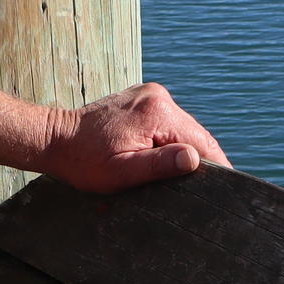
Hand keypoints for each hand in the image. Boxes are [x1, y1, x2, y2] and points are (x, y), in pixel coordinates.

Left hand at [0, 83, 229, 193]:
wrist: (55, 138)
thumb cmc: (85, 161)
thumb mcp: (122, 171)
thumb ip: (160, 164)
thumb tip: (195, 159)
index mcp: (157, 112)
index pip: (201, 141)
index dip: (216, 166)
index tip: (228, 186)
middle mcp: (156, 97)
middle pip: (193, 132)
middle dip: (199, 159)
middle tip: (210, 189)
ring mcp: (148, 94)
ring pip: (180, 128)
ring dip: (182, 149)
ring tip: (187, 177)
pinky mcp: (140, 98)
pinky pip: (165, 122)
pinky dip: (168, 140)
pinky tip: (165, 158)